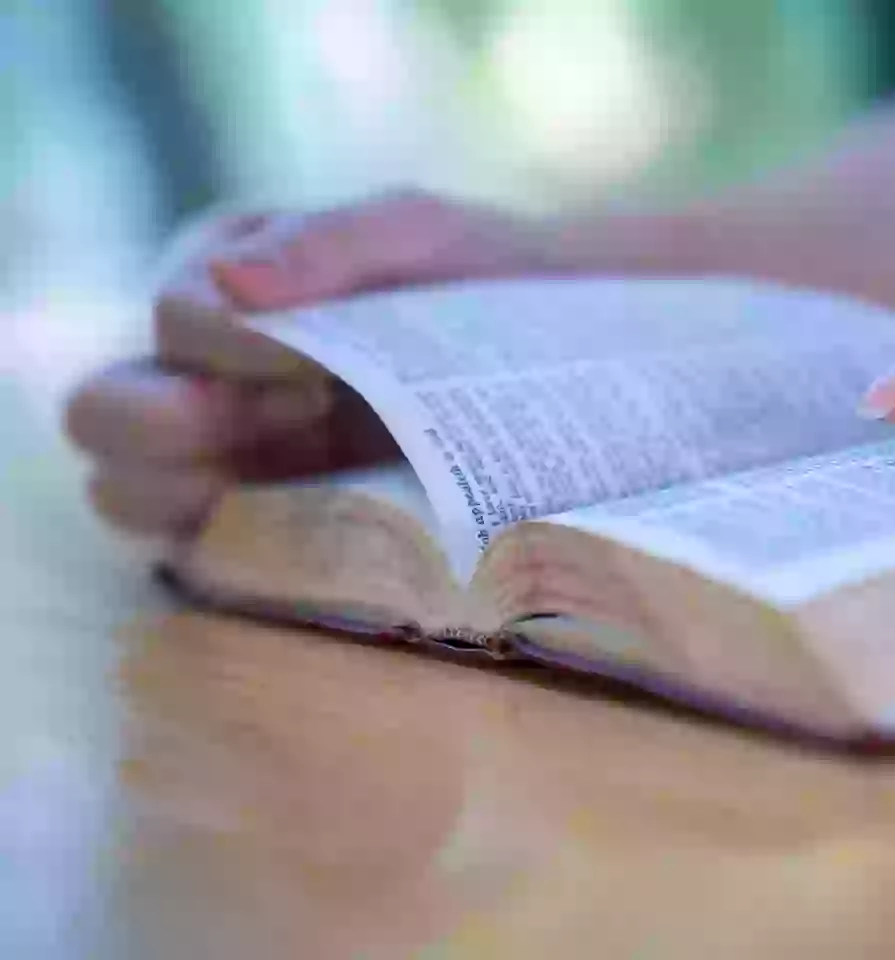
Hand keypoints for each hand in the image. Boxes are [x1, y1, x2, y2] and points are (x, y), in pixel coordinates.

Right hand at [66, 190, 558, 536]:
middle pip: (105, 417)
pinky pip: (219, 559)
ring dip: (205, 496)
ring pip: (133, 498)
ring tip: (320, 476)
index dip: (231, 347)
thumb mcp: (417, 234)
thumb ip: (330, 243)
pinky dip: (257, 556)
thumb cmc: (473, 275)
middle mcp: (203, 376)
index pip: (171, 318)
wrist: (555, 352)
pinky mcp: (274, 529)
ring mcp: (232, 459)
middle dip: (177, 424)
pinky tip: (335, 539)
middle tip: (302, 415)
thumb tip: (230, 282)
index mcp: (225, 291)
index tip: (319, 364)